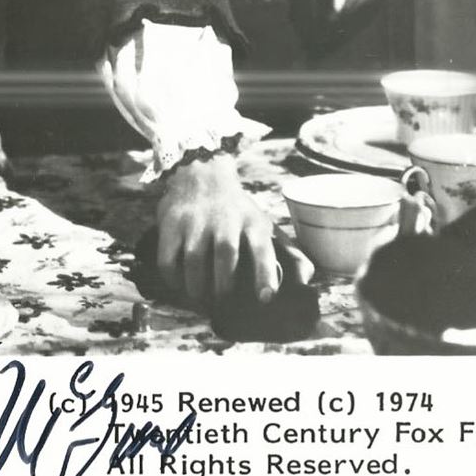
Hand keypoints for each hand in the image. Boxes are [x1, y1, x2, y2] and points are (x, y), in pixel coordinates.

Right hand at [155, 154, 311, 304]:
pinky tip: (180, 285)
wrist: (200, 172)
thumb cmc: (237, 210)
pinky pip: (167, 258)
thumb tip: (307, 279)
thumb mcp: (264, 223)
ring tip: (202, 299)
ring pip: (194, 260)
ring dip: (197, 287)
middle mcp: (224, 218)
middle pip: (225, 256)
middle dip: (224, 287)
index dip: (265, 274)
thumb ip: (288, 252)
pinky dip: (173, 278)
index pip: (261, 248)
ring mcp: (195, 220)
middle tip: (223, 303)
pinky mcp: (171, 222)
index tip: (266, 298)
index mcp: (252, 222)